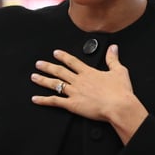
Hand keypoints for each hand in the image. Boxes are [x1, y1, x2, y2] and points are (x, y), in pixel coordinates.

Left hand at [30, 45, 147, 143]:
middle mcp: (79, 81)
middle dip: (47, 67)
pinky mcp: (72, 105)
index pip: (72, 62)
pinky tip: (35, 99)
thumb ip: (113, 59)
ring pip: (54, 84)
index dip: (63, 56)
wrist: (119, 106)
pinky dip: (44, 100)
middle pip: (59, 71)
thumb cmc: (121, 92)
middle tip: (38, 64)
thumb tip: (113, 48)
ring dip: (43, 80)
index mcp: (89, 73)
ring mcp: (74, 92)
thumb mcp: (119, 71)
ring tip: (33, 77)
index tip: (55, 53)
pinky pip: (55, 101)